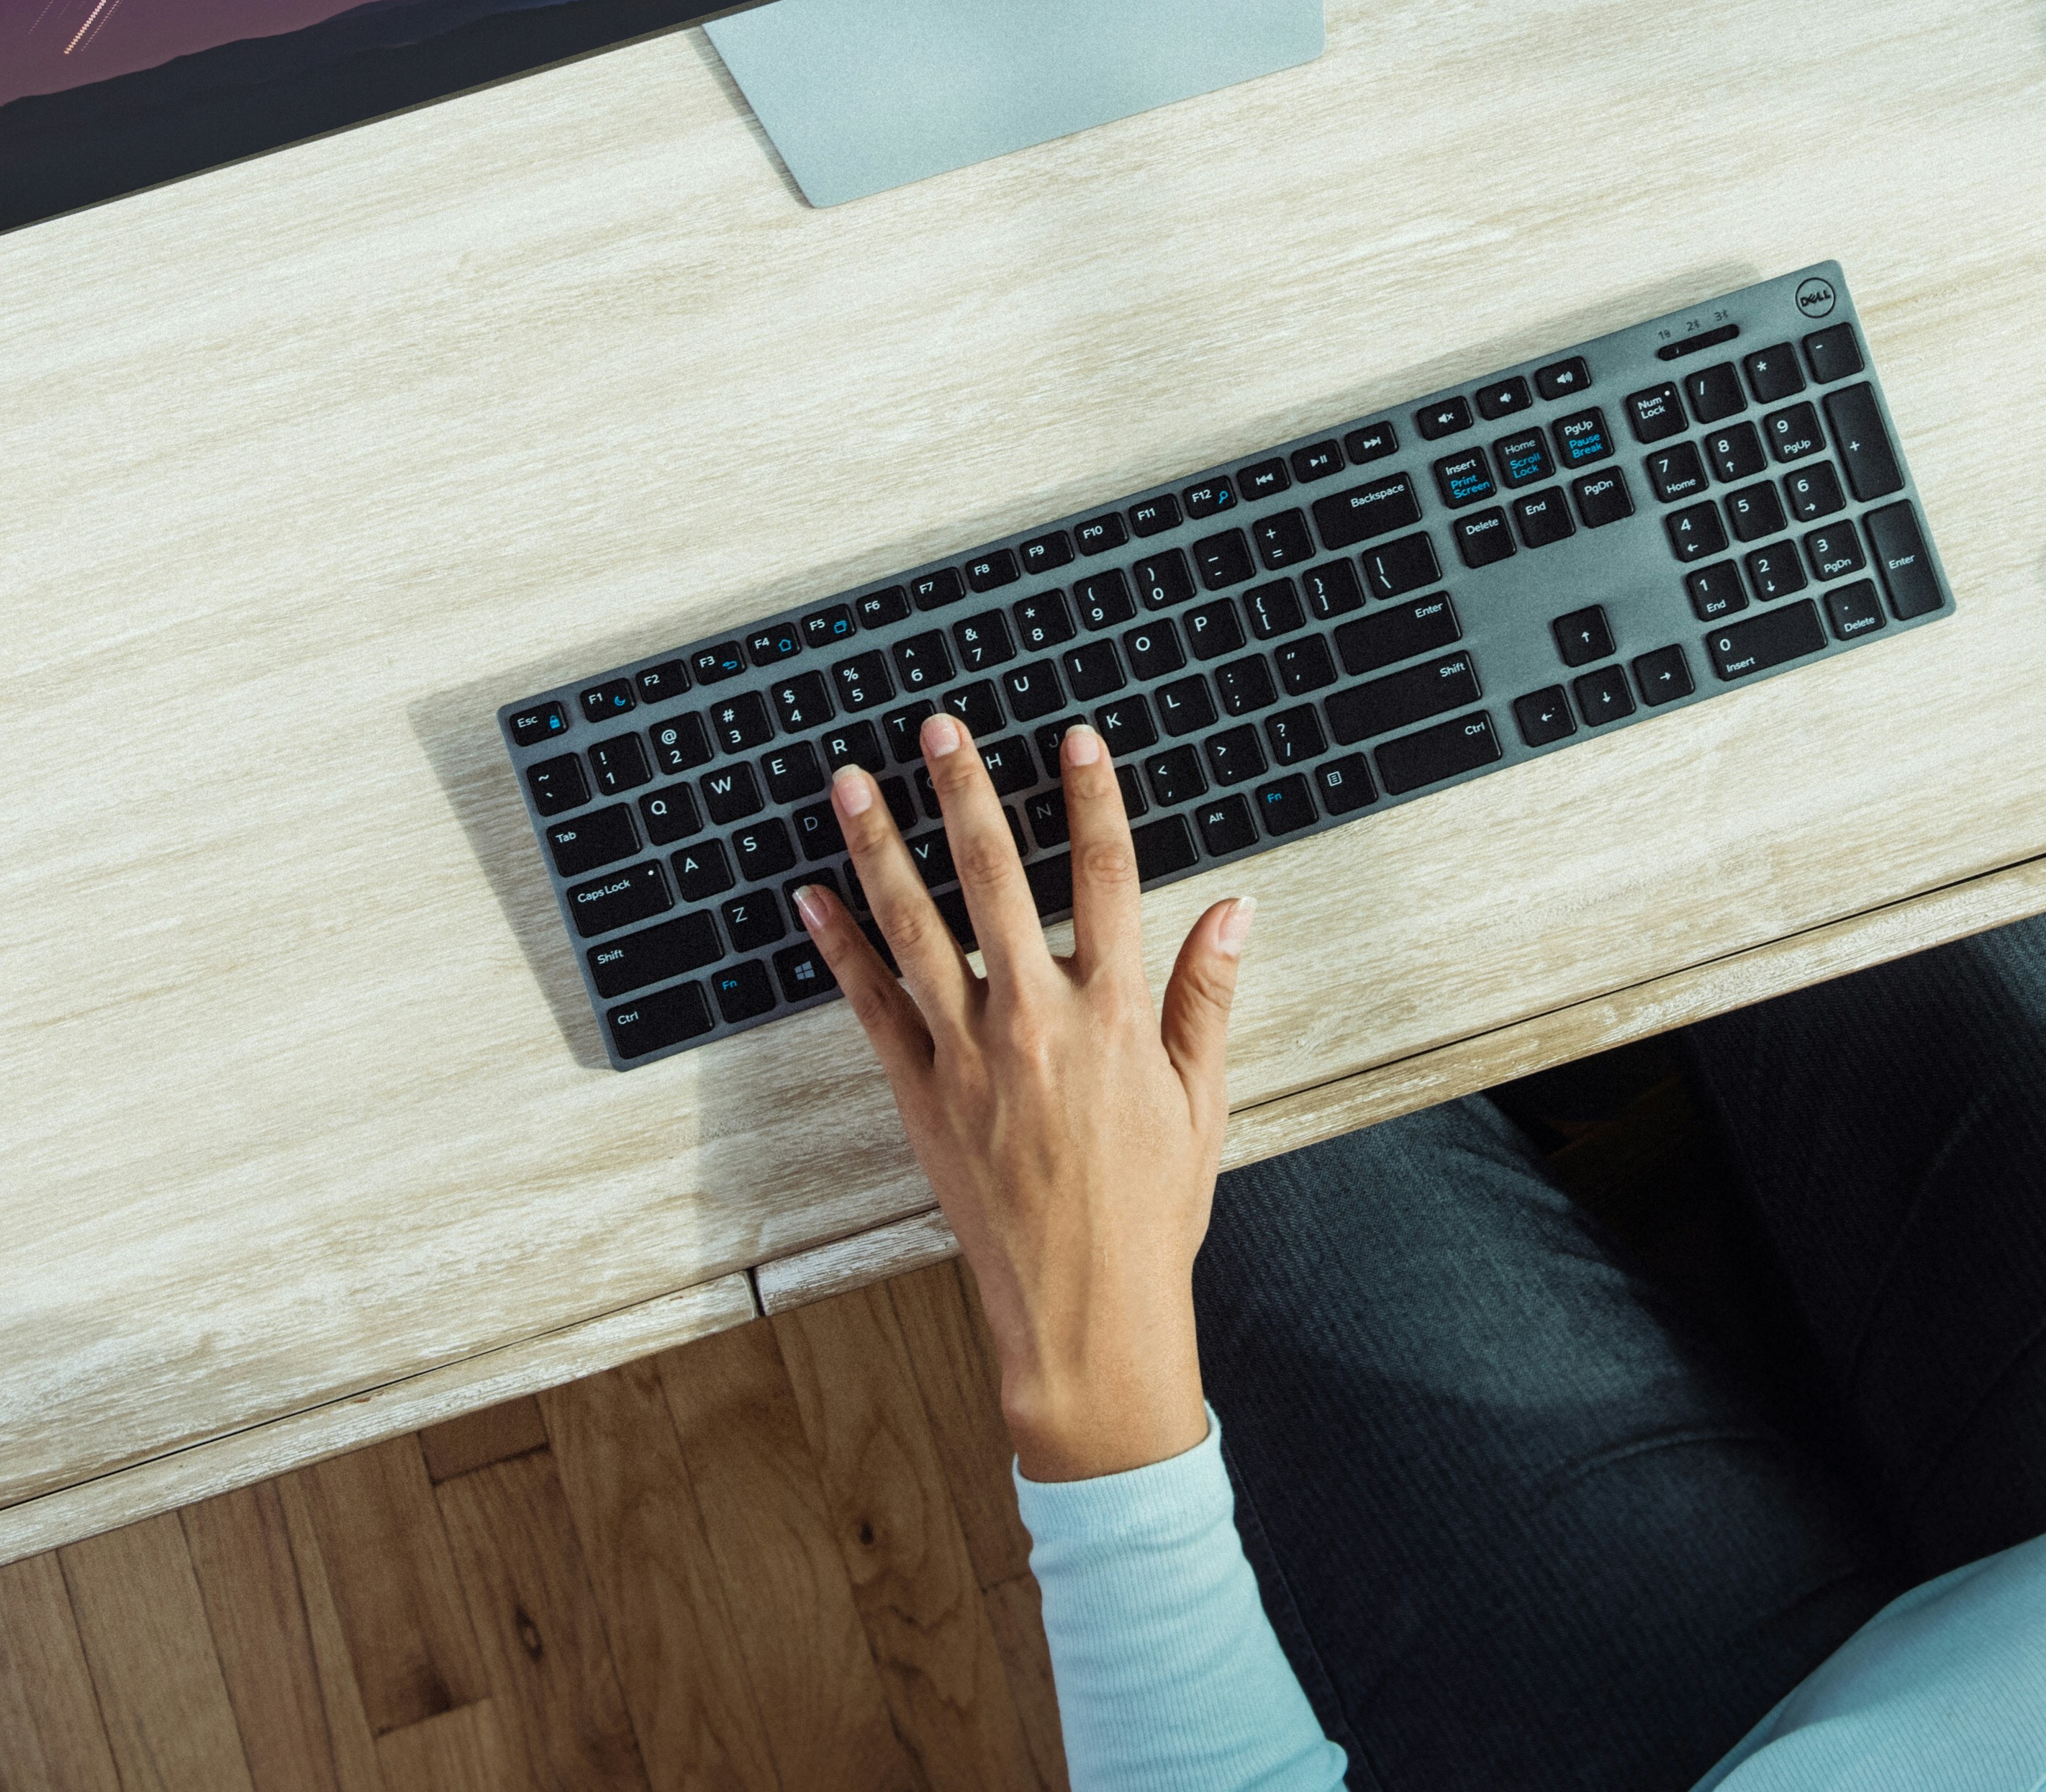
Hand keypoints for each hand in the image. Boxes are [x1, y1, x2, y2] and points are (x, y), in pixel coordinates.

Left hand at [804, 715, 1250, 1481]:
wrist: (1084, 1315)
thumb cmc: (1149, 1213)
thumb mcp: (1201, 1101)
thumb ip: (1207, 997)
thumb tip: (1233, 911)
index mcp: (1114, 1017)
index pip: (1106, 878)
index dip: (1093, 801)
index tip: (1076, 740)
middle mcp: (1037, 1022)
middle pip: (996, 879)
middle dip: (967, 794)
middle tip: (939, 729)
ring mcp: (970, 1058)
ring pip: (916, 927)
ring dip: (881, 847)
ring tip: (850, 784)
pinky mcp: (921, 1098)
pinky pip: (872, 1006)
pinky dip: (839, 947)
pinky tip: (811, 897)